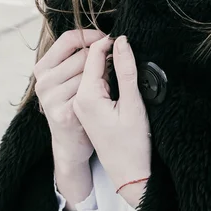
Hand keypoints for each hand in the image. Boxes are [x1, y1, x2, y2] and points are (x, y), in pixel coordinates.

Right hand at [33, 28, 106, 165]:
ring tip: (102, 90)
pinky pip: (92, 93)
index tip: (108, 39)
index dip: (92, 35)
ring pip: (89, 74)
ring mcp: (51, 98)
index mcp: (42, 67)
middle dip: (100, 60)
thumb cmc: (74, 104)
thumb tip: (100, 35)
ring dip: (103, 79)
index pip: (68, 38)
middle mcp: (43, 82)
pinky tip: (101, 103)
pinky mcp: (63, 114)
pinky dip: (102, 95)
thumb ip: (75, 57)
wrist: (71, 144)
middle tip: (108, 72)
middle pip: (83, 56)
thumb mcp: (67, 78)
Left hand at [73, 35, 151, 192]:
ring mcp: (79, 104)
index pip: (92, 54)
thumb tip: (121, 42)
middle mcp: (76, 98)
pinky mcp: (85, 108)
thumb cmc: (132, 144)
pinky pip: (90, 81)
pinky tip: (115, 76)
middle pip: (87, 60)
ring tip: (122, 62)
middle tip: (126, 49)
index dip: (109, 42)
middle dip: (105, 50)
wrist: (127, 173)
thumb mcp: (133, 104)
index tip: (126, 38)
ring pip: (88, 69)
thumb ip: (126, 71)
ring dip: (103, 61)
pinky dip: (102, 74)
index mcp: (85, 96)